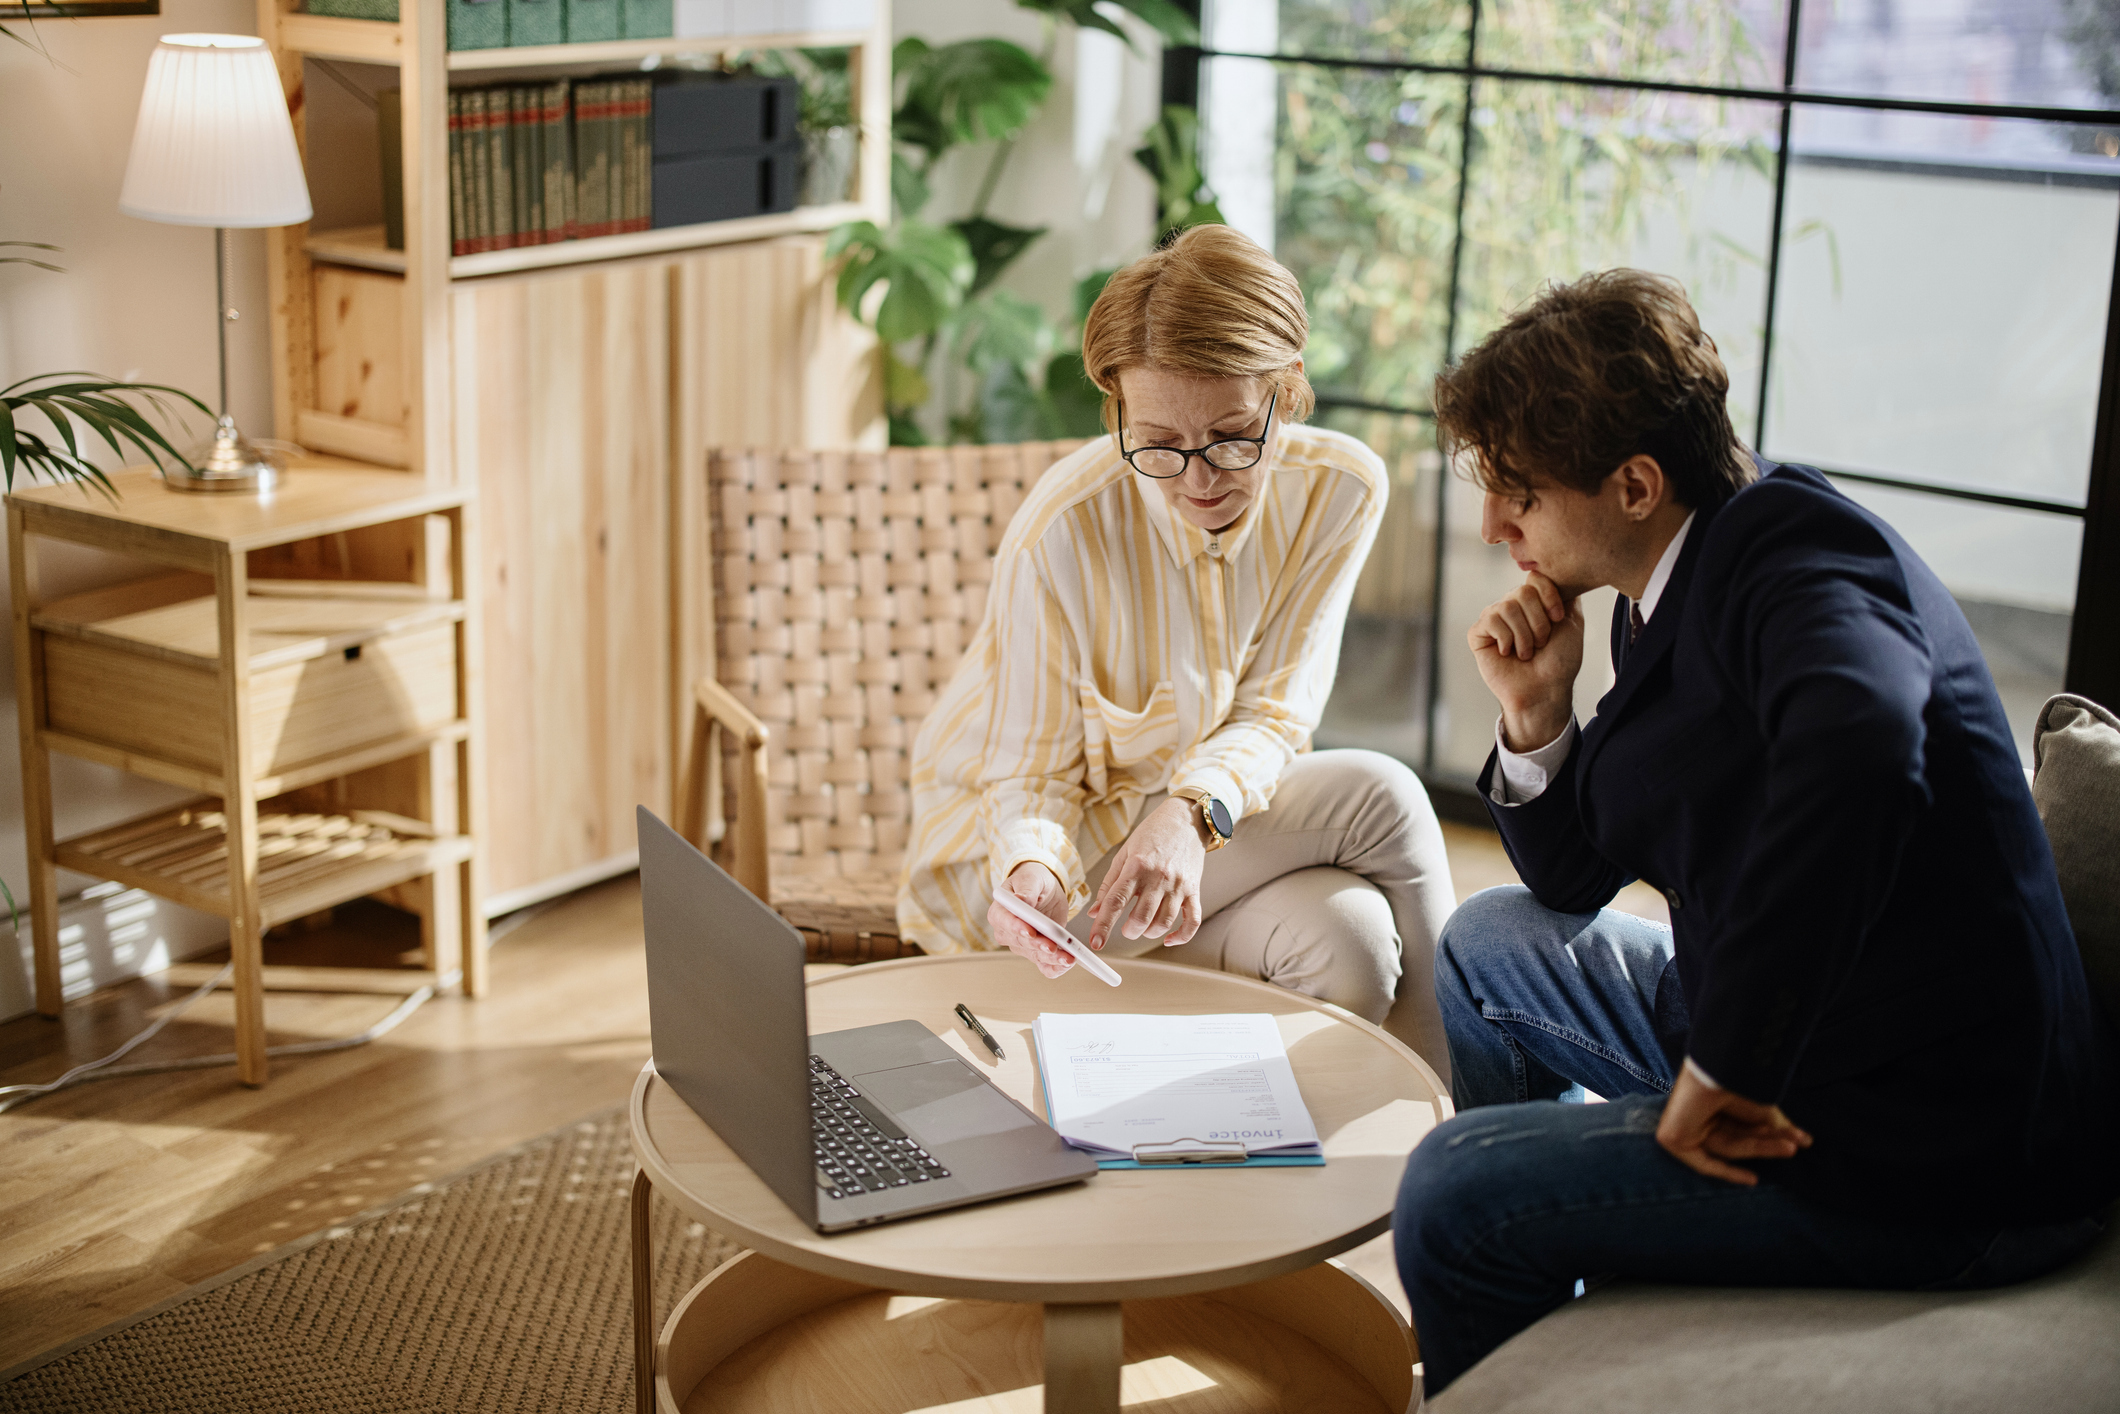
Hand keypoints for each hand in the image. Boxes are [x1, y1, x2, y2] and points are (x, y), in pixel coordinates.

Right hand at [988, 862, 1077, 977]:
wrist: (1045, 891)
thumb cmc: (1032, 881)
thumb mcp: (1030, 879)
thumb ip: (1026, 889)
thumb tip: (1021, 900)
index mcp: (999, 912)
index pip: (1004, 922)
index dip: (1016, 927)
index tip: (1030, 931)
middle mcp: (1007, 932)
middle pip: (1021, 942)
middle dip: (1038, 945)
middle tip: (1053, 946)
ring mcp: (1023, 945)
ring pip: (1035, 955)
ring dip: (1052, 958)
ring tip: (1068, 957)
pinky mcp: (1038, 952)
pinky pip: (1044, 966)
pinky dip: (1055, 968)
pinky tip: (1067, 965)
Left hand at [1087, 798, 1206, 950]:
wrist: (1187, 819)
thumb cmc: (1153, 834)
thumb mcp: (1124, 853)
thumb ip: (1109, 884)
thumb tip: (1095, 912)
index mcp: (1136, 866)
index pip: (1115, 902)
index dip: (1103, 926)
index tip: (1096, 942)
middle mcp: (1158, 877)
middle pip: (1141, 918)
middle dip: (1129, 931)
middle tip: (1126, 928)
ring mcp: (1178, 885)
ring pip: (1164, 923)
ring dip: (1149, 933)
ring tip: (1143, 927)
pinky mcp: (1194, 890)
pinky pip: (1192, 921)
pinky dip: (1180, 936)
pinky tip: (1169, 939)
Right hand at [1468, 570, 1582, 750]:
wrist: (1545, 690)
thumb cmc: (1560, 661)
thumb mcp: (1572, 621)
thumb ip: (1566, 593)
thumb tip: (1558, 569)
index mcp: (1533, 601)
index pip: (1536, 578)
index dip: (1549, 598)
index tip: (1558, 620)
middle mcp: (1512, 605)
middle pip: (1522, 591)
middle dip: (1538, 622)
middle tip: (1541, 643)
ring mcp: (1494, 618)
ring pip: (1507, 607)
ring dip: (1524, 635)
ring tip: (1526, 652)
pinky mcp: (1478, 634)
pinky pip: (1490, 621)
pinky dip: (1506, 639)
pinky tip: (1508, 653)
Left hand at [1655, 1065, 1813, 1185]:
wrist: (1715, 1073)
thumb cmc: (1736, 1084)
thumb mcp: (1762, 1109)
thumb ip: (1778, 1127)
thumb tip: (1804, 1141)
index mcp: (1712, 1098)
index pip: (1742, 1124)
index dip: (1767, 1137)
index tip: (1797, 1143)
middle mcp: (1697, 1111)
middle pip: (1738, 1136)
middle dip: (1768, 1142)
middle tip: (1796, 1145)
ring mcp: (1685, 1124)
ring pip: (1729, 1146)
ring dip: (1761, 1147)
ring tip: (1790, 1147)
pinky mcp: (1673, 1139)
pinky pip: (1702, 1163)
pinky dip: (1727, 1173)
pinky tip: (1752, 1180)